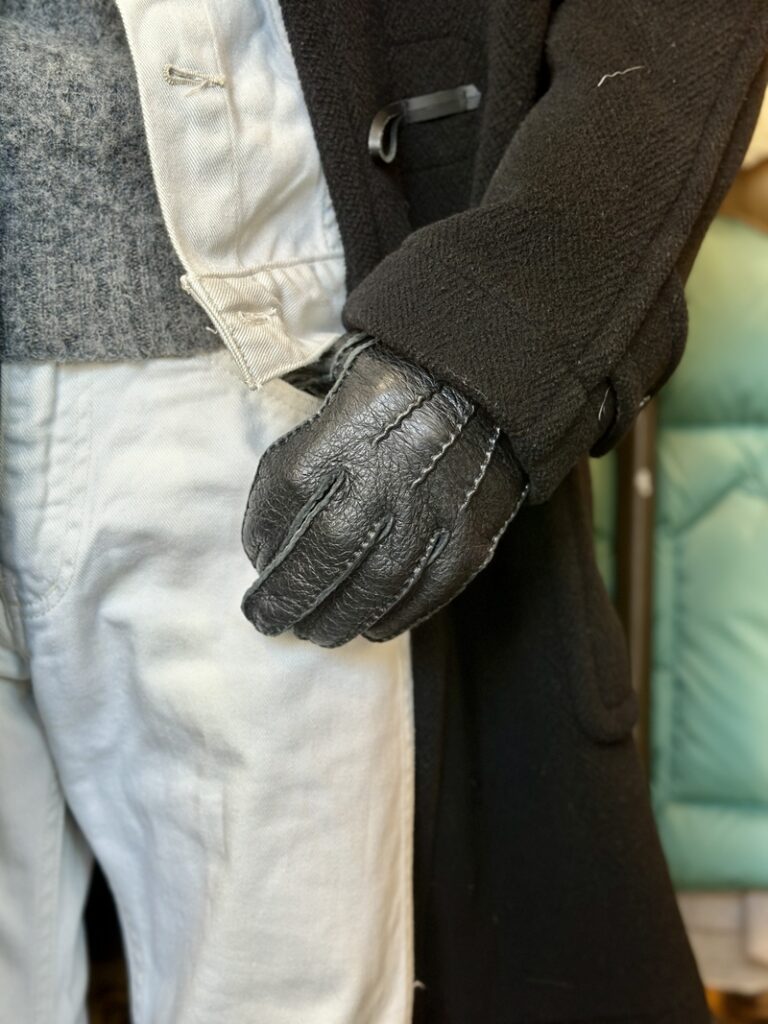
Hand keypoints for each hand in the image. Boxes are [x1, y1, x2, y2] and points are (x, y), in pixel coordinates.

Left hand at [241, 337, 527, 645]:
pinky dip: (393, 617)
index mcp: (348, 431)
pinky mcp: (471, 536)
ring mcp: (433, 511)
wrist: (491, 381)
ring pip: (373, 588)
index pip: (285, 494)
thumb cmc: (405, 388)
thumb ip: (306, 450)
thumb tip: (271, 531)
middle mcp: (388, 475)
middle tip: (267, 619)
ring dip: (336, 619)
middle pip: (322, 555)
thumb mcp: (342, 388)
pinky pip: (427, 592)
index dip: (261, 533)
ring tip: (314, 631)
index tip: (256, 555)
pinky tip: (370, 625)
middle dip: (287, 598)